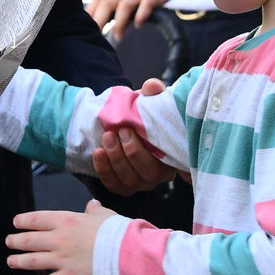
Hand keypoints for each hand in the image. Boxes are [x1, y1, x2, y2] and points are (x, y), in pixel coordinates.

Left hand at [6, 199, 114, 274]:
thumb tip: (92, 205)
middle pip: (29, 240)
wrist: (123, 253)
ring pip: (32, 261)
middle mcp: (58, 239)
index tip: (16, 222)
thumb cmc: (116, 232)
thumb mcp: (104, 215)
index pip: (36, 219)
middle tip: (9, 241)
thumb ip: (94, 211)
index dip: (23, 221)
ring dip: (19, 261)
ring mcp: (61, 259)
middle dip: (15, 241)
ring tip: (11, 261)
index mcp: (65, 220)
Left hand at [87, 0, 176, 36]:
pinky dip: (141, 15)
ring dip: (119, 22)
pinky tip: (138, 25)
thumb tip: (111, 31)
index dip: (89, 14)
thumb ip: (119, 13)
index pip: (98, 1)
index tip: (83, 28)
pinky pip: (145, 4)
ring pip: (124, 5)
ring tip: (118, 36)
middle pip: (106, 3)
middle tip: (95, 36)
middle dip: (98, 20)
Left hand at [92, 77, 169, 192]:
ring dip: (116, 159)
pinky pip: (114, 185)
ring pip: (130, 181)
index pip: (177, 164)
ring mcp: (141, 183)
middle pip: (150, 174)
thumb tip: (151, 87)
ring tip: (107, 137)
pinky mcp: (123, 187)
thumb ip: (154, 92)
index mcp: (174, 154)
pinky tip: (97, 152)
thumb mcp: (150, 101)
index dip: (164, 154)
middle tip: (121, 131)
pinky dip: (104, 170)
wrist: (120, 124)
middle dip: (134, 153)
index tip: (149, 134)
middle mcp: (161, 174)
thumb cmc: (142, 114)